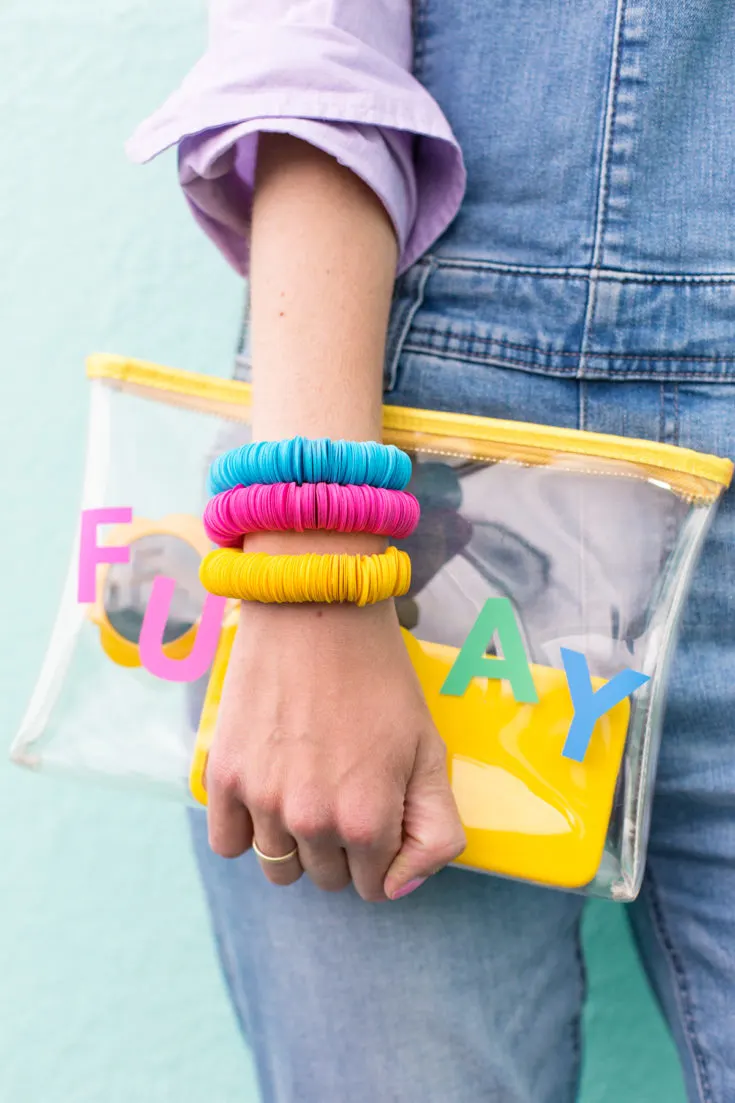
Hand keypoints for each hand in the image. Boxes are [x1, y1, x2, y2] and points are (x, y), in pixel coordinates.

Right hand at [205, 595, 465, 901]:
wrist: (318, 611)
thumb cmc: (380, 677)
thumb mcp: (431, 751)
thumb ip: (435, 832)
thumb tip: (398, 889)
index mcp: (369, 820)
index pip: (375, 885)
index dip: (384, 850)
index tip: (379, 807)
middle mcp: (312, 821)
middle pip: (327, 878)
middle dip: (342, 847)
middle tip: (346, 786)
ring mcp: (262, 800)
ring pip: (278, 869)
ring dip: (296, 841)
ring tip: (308, 783)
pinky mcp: (224, 776)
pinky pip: (227, 844)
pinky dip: (246, 829)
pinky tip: (268, 789)